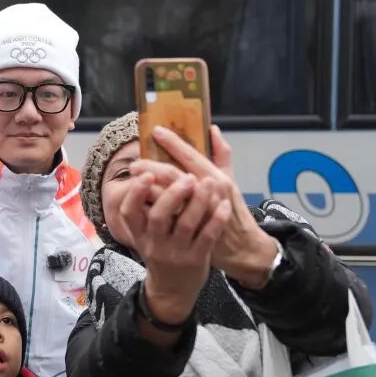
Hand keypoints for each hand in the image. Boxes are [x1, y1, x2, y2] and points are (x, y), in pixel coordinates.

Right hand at [112, 164, 231, 325]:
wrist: (172, 291)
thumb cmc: (161, 252)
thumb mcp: (146, 235)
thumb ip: (146, 207)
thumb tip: (148, 169)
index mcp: (139, 234)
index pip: (129, 212)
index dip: (135, 193)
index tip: (146, 175)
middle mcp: (154, 243)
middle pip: (158, 216)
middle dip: (172, 194)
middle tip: (187, 177)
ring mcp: (175, 253)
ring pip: (186, 225)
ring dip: (198, 202)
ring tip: (209, 182)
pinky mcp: (196, 261)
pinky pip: (207, 238)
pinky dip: (216, 221)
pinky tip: (224, 205)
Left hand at [150, 125, 278, 288]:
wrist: (241, 247)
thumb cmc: (233, 210)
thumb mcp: (231, 180)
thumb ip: (221, 154)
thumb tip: (211, 129)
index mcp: (217, 177)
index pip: (191, 155)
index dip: (172, 142)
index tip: (156, 132)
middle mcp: (208, 193)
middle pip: (173, 175)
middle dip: (151, 167)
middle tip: (135, 164)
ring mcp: (197, 214)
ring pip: (166, 197)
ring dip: (147, 187)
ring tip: (134, 180)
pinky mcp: (188, 233)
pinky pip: (166, 219)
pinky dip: (151, 209)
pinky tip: (141, 203)